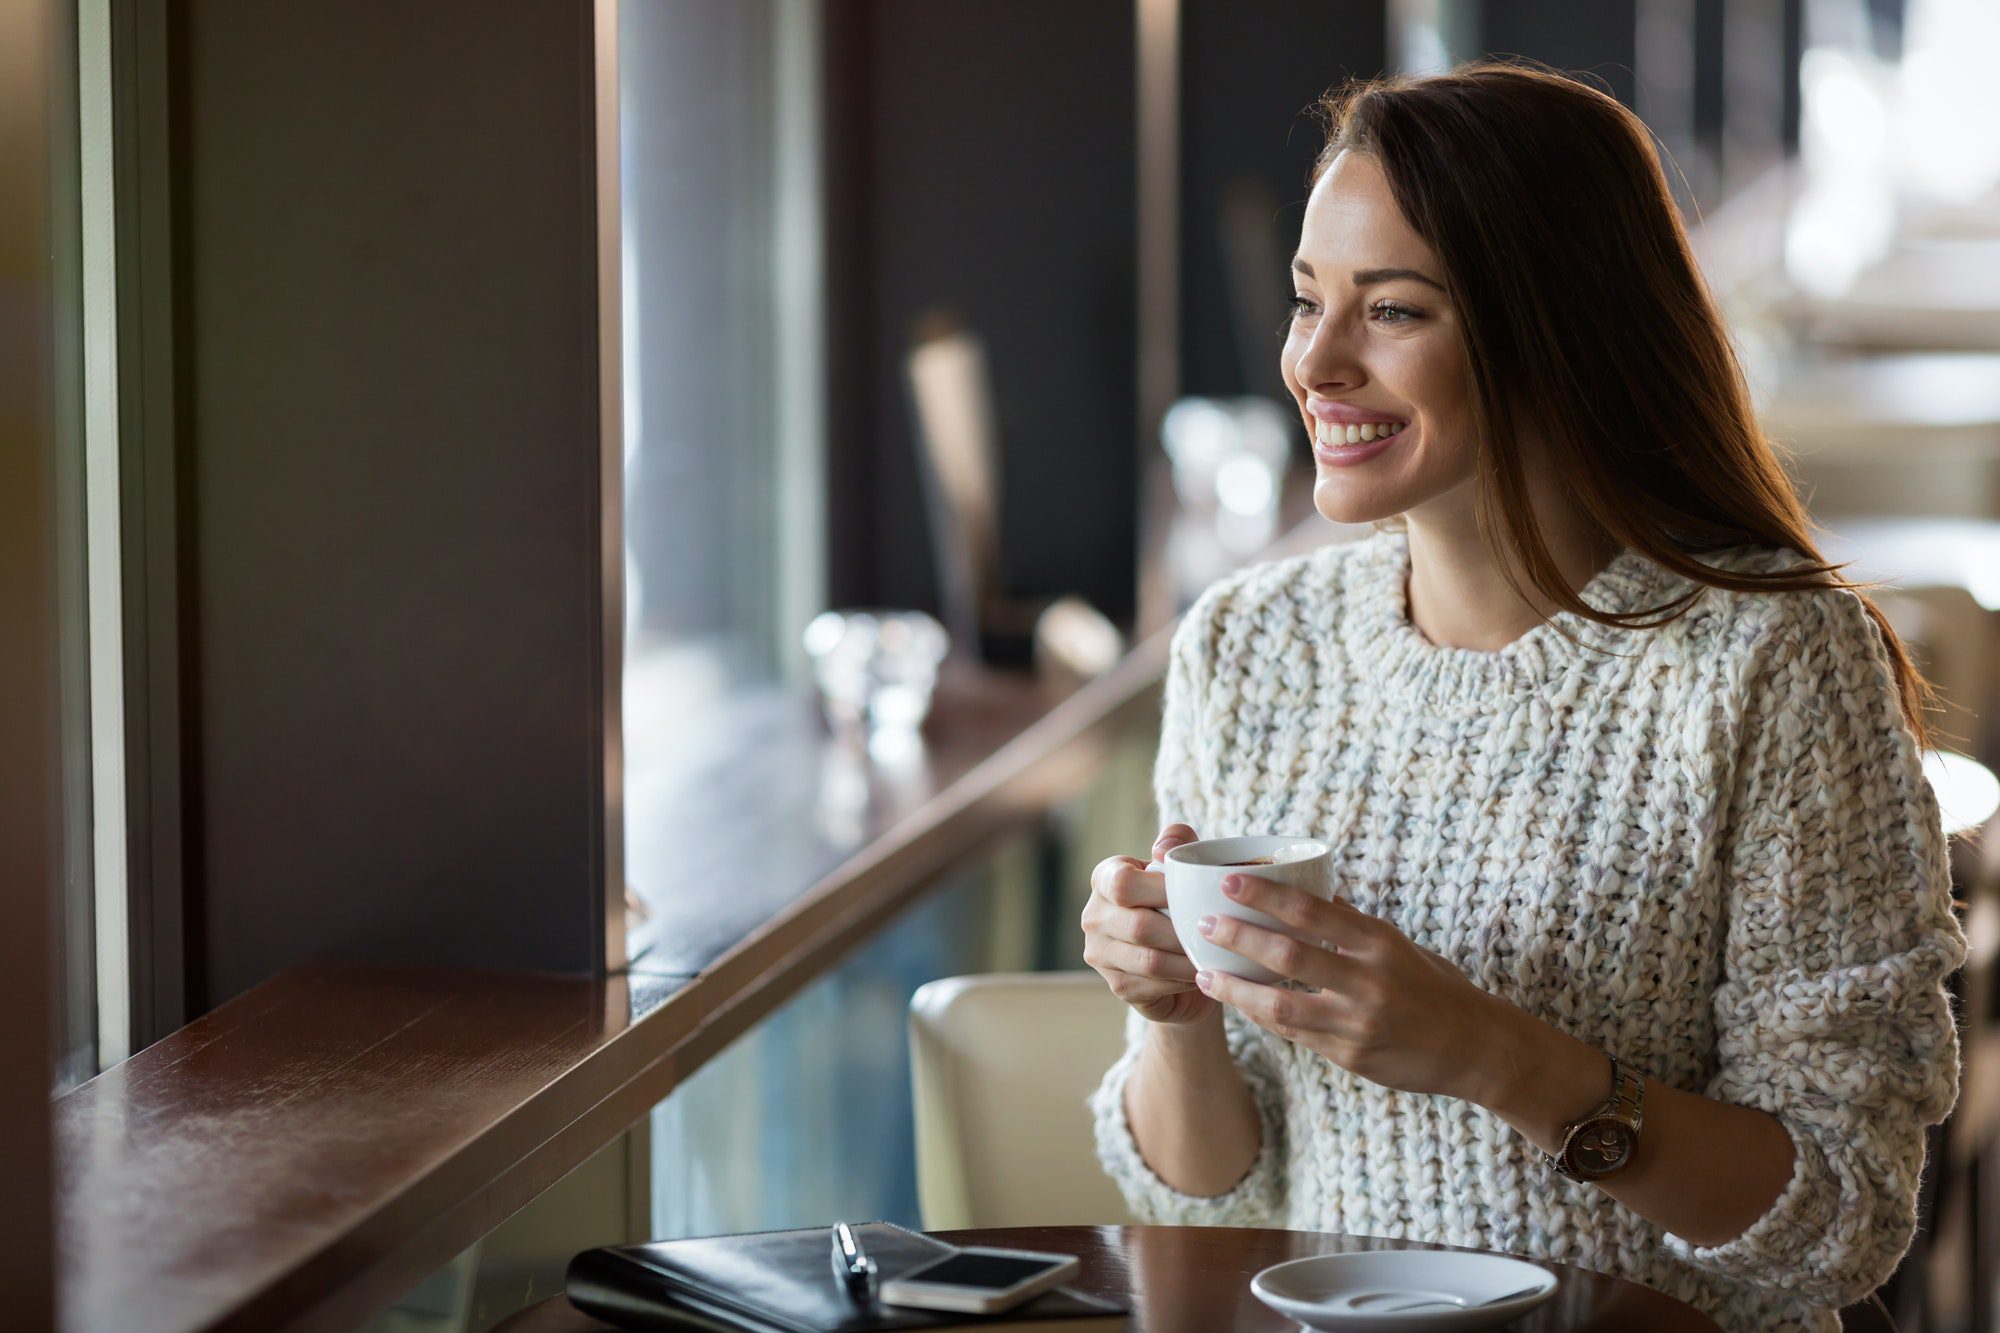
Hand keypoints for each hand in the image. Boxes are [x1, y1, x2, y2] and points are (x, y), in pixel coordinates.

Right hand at [1082, 824, 1215, 1025]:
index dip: (1162, 891)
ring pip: (1149, 961)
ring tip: (1212, 953)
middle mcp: (1093, 916)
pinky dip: (1183, 980)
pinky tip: (1201, 971)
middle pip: (1139, 927)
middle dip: (1182, 932)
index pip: (1123, 883)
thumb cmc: (1181, 901)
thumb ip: (1179, 841)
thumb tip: (1163, 848)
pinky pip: (1154, 985)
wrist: (1177, 954)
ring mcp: (1099, 954)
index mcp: (1105, 878)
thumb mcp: (1183, 866)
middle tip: (1214, 932)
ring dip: (1187, 959)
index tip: (1193, 896)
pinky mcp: (1116, 985)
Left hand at [1193, 873, 1506, 1098]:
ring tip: (1204, 973)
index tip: (1228, 881)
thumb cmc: (1434, 987)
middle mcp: (1367, 980)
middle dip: (1238, 937)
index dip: (1265, 895)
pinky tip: (1239, 1003)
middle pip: (1287, 955)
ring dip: (1235, 989)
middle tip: (1202, 923)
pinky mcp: (1349, 1056)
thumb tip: (1310, 893)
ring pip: (1279, 1004)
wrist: (1475, 1049)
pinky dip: (1263, 1016)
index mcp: (1378, 942)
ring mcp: (1357, 1023)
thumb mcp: (1399, 946)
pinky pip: (1294, 1034)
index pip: (1311, 911)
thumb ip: (1353, 926)